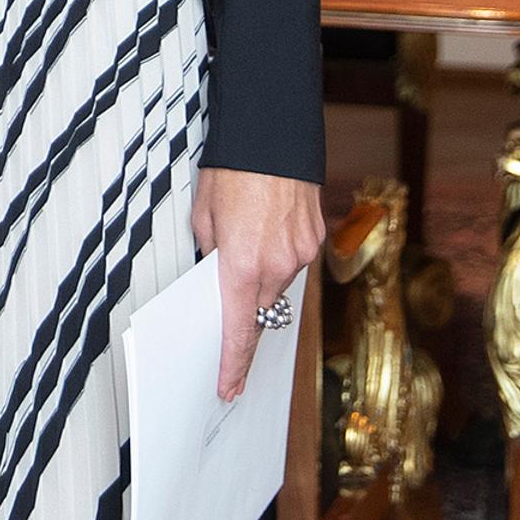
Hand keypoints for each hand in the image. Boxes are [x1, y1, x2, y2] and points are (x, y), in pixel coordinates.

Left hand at [191, 165, 323, 401]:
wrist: (271, 134)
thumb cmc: (233, 170)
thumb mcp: (204, 216)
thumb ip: (211, 254)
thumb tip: (217, 273)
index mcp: (241, 266)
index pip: (238, 331)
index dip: (233, 363)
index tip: (229, 386)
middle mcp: (276, 266)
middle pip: (260, 309)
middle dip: (245, 306)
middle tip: (232, 291)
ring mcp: (301, 253)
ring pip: (279, 283)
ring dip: (263, 274)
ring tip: (249, 237)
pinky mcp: (316, 238)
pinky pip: (294, 260)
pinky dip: (280, 254)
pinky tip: (268, 227)